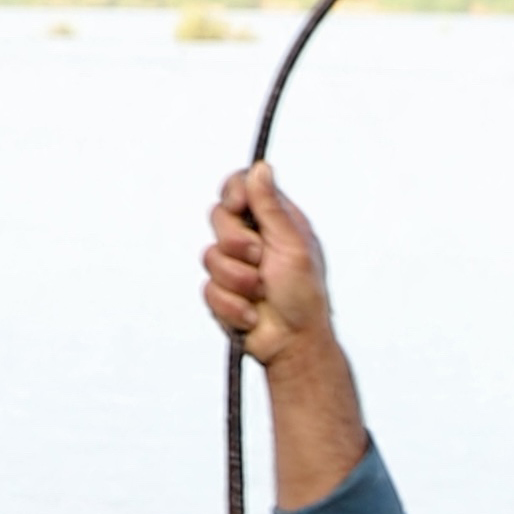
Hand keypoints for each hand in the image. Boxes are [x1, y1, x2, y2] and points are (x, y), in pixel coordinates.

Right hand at [201, 163, 330, 359]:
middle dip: (237, 243)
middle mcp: (251, 239)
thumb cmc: (304, 297)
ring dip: (238, 280)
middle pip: (219, 217)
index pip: (240, 188)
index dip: (234, 193)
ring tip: (260, 294)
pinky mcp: (221, 294)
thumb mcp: (292, 245)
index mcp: (272, 221)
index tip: (239, 206)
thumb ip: (271, 207)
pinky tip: (252, 315)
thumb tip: (261, 168)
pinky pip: (209, 290)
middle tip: (260, 260)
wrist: (293, 345)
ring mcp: (233, 266)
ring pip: (210, 256)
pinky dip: (233, 305)